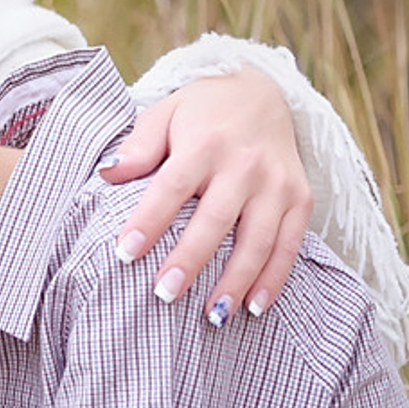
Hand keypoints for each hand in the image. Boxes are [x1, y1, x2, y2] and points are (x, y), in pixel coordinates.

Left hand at [102, 67, 312, 322]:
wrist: (262, 91)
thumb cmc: (201, 111)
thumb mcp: (165, 113)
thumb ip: (139, 145)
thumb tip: (107, 172)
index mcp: (205, 142)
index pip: (172, 187)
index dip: (148, 221)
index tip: (124, 253)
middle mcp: (245, 164)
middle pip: (216, 220)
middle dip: (191, 260)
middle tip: (164, 294)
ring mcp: (278, 183)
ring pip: (259, 240)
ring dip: (236, 281)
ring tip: (212, 316)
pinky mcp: (301, 198)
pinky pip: (290, 245)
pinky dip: (273, 279)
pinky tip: (253, 307)